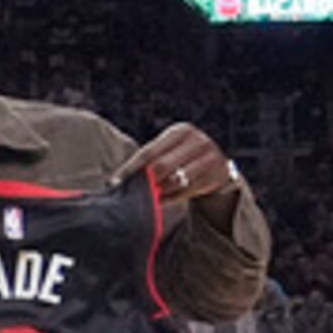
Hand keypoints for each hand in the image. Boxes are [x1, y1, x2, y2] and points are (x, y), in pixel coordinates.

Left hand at [120, 123, 240, 211]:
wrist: (216, 163)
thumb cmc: (181, 156)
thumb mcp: (168, 150)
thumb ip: (149, 160)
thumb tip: (119, 180)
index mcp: (180, 131)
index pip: (148, 152)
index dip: (130, 168)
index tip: (115, 182)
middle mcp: (198, 141)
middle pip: (162, 166)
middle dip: (146, 181)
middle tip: (134, 193)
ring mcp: (211, 157)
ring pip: (176, 181)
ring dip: (159, 191)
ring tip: (149, 197)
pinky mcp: (217, 175)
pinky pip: (188, 191)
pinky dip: (171, 198)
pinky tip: (162, 201)